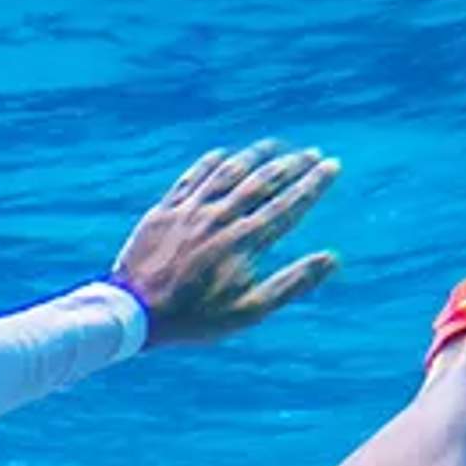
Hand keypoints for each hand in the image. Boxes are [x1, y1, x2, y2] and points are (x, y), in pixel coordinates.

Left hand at [111, 143, 340, 345]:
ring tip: (275, 146)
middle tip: (313, 153)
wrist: (132, 312)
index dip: (313, 184)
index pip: (288, 204)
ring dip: (256, 156)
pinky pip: (192, 177)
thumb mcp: (248, 311)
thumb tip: (332, 260)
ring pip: (229, 171)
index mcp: (243, 241)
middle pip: (262, 181)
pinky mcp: (165, 210)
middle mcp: (219, 217)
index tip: (332, 166)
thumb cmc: (194, 318)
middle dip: (293, 165)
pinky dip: (211, 162)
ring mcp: (190, 210)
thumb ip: (292, 284)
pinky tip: (223, 154)